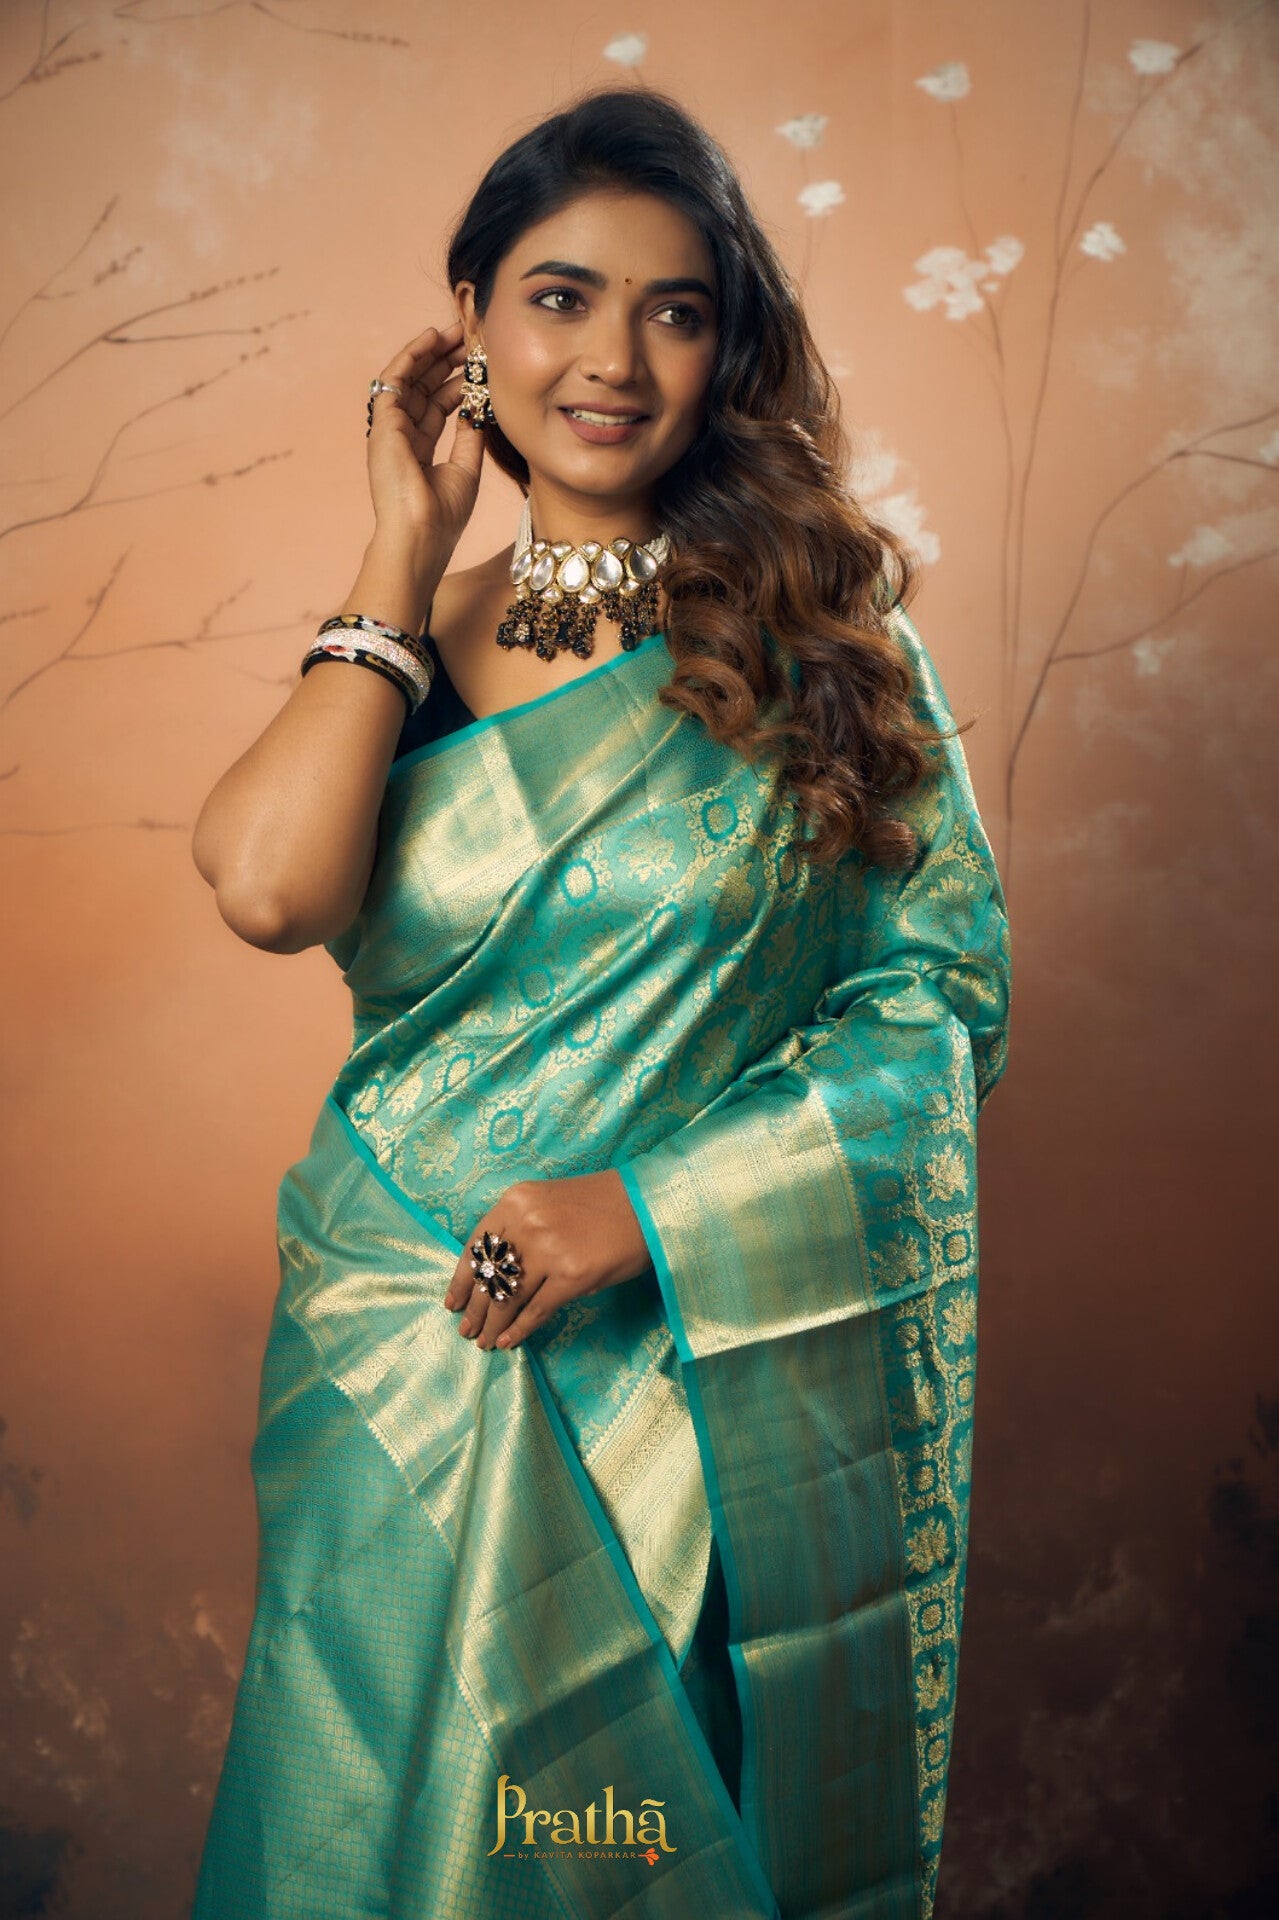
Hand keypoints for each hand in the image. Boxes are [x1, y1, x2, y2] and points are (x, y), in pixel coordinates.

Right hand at [366, 319, 483, 564]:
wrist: (420, 536)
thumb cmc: (442, 516)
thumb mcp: (465, 469)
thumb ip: (469, 436)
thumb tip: (478, 407)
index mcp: (419, 450)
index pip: (438, 406)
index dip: (457, 382)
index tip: (479, 365)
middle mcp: (401, 436)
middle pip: (423, 388)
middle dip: (446, 360)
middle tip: (469, 338)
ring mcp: (389, 429)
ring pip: (408, 379)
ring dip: (430, 352)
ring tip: (454, 331)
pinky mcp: (381, 424)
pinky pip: (394, 379)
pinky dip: (411, 356)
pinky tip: (430, 339)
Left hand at [444, 1170, 653, 1352]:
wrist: (647, 1205)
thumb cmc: (600, 1204)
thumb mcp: (548, 1202)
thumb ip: (519, 1229)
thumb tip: (495, 1275)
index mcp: (515, 1202)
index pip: (475, 1247)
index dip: (461, 1281)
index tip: (452, 1303)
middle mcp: (526, 1224)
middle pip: (489, 1277)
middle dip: (476, 1309)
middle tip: (466, 1331)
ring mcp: (548, 1251)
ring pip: (508, 1298)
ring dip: (493, 1325)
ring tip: (484, 1342)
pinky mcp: (572, 1276)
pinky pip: (536, 1311)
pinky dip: (519, 1331)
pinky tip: (509, 1342)